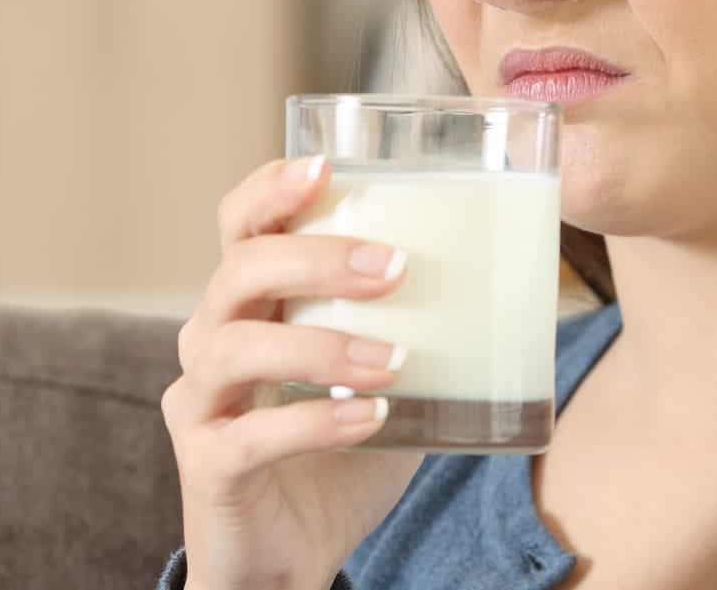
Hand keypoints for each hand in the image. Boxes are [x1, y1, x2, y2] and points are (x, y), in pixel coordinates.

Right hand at [161, 156, 423, 589]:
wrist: (292, 555)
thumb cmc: (338, 457)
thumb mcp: (384, 382)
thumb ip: (421, 333)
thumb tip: (516, 282)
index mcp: (250, 304)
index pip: (240, 223)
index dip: (271, 188)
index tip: (327, 167)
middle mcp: (210, 339)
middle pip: (239, 270)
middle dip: (317, 257)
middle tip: (396, 266)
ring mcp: (200, 403)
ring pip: (234, 346)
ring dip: (321, 344)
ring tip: (393, 359)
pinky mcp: (206, 465)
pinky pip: (251, 435)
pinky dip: (315, 424)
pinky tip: (372, 419)